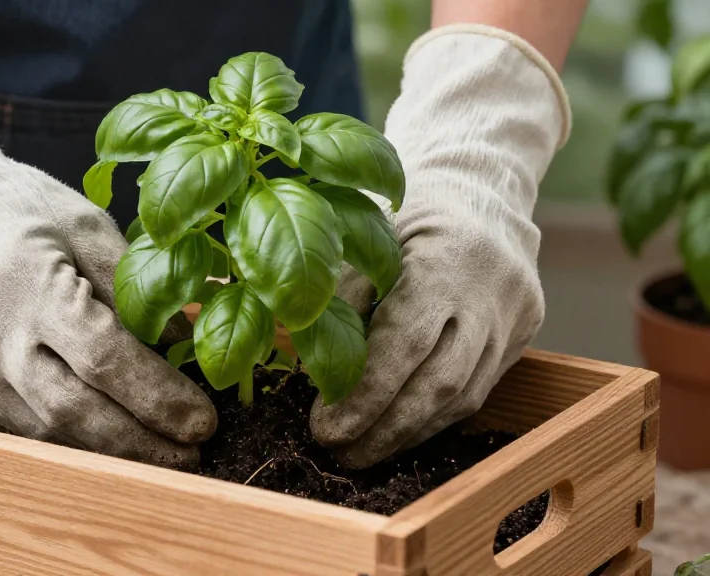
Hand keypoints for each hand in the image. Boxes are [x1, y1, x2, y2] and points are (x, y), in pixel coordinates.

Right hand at [0, 73, 216, 466]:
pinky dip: (72, 438)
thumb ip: (137, 286)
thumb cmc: (19, 208)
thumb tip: (187, 343)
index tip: (202, 420)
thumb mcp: (86, 225)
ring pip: (47, 430)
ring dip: (110, 453)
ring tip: (161, 456)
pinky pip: (23, 424)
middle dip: (140, 443)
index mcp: (32, 286)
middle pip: (74, 411)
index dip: (157, 397)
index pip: (104, 358)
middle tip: (192, 456)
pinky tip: (110, 441)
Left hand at [310, 26, 570, 467]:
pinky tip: (398, 432)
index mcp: (446, 259)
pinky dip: (434, 418)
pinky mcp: (524, 334)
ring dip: (407, 433)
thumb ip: (339, 291)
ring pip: (464, 396)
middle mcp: (489, 293)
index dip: (365, 395)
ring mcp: (514, 317)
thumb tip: (305, 364)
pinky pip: (479, 390)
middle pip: (440, 383)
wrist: (482, 188)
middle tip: (335, 455)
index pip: (405, 343)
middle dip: (384, 429)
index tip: (324, 429)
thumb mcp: (366, 228)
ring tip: (359, 453)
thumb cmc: (408, 209)